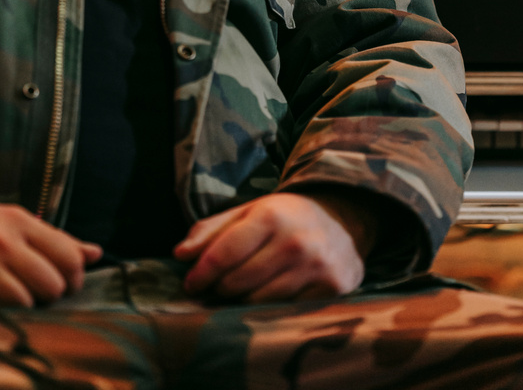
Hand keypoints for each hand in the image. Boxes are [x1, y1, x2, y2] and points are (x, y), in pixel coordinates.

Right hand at [0, 201, 102, 306]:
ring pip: (24, 302)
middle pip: (51, 284)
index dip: (74, 278)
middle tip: (39, 294)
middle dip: (50, 295)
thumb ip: (55, 240)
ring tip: (10, 294)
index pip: (68, 256)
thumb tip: (96, 253)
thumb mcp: (14, 221)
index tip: (66, 284)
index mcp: (18, 220)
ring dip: (22, 306)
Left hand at [174, 191, 378, 302]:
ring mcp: (315, 269)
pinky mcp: (329, 291)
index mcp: (271, 215)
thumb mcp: (250, 211)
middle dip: (219, 287)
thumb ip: (213, 229)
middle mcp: (295, 242)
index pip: (225, 252)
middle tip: (216, 287)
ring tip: (241, 290)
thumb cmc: (286, 217)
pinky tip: (267, 295)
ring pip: (258, 301)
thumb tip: (180, 254)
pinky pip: (284, 311)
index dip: (202, 272)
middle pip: (238, 281)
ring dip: (241, 300)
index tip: (190, 282)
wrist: (342, 222)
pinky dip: (268, 308)